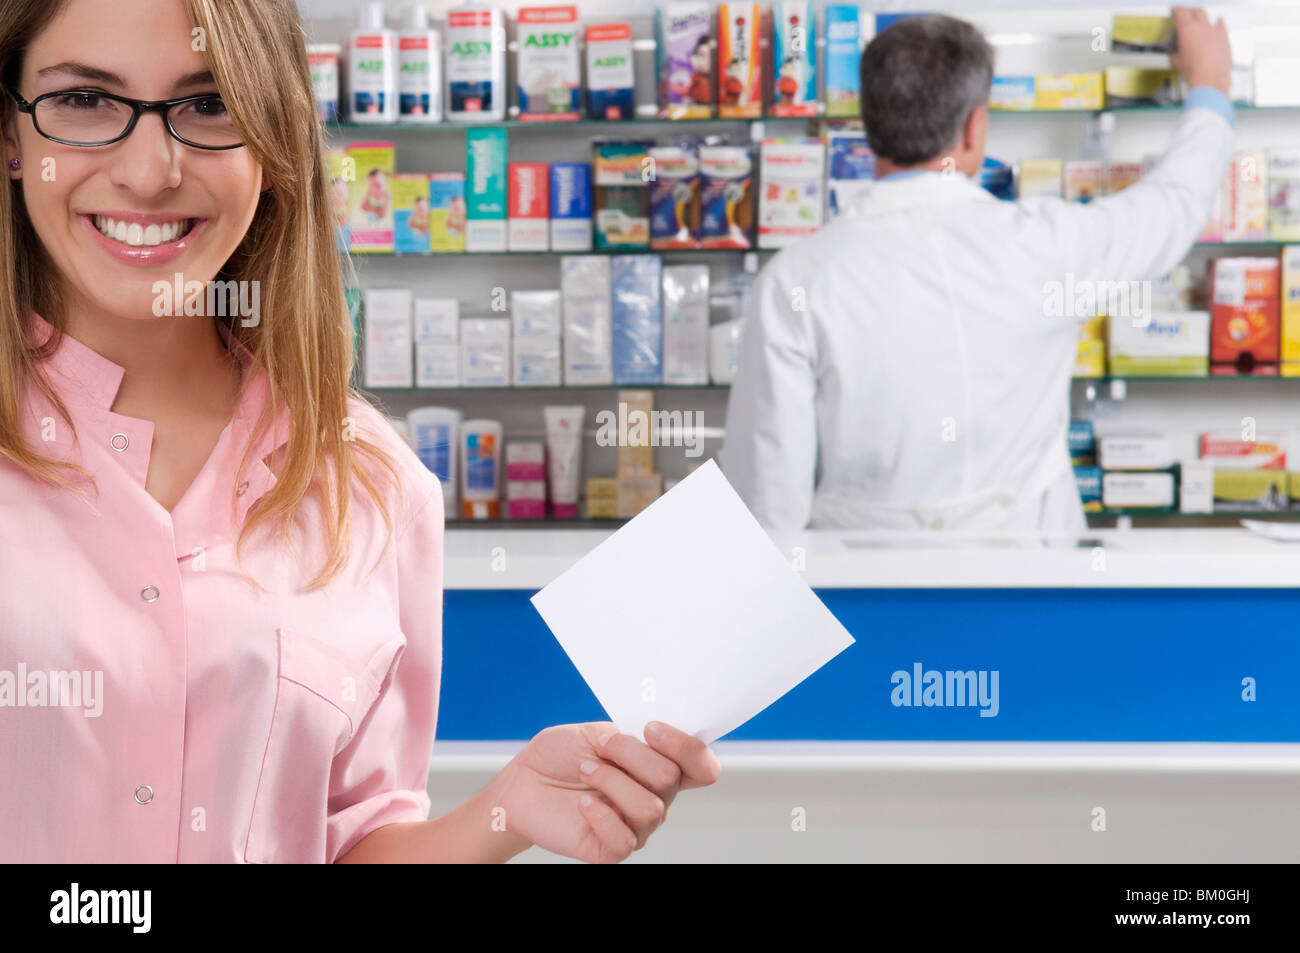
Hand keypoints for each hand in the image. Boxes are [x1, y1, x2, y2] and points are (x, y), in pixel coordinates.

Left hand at [492, 720, 721, 863]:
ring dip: (611, 781)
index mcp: (658, 766)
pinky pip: (624, 840)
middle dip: (630, 754)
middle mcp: (654, 798)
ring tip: (586, 772)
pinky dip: (600, 815)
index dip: (687, 747)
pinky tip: (582, 802)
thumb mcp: (595, 732)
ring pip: (649, 808)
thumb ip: (629, 736)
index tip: (650, 729)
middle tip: (601, 747)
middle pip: (670, 779)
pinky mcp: (610, 849)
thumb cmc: (559, 756)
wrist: (522, 782)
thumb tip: (652, 742)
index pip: (703, 766)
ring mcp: (635, 826)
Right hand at [1169, 6, 1231, 94]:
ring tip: (1200, 18)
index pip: (1180, 12)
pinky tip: (1217, 22)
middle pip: (1196, 10)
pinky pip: (1221, 24)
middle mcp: (1201, 26)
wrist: (1210, 78)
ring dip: (1202, 16)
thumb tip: (1174, 53)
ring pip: (1208, 16)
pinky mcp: (1224, 36)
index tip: (1174, 10)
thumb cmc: (1194, 71)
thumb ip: (1175, 52)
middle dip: (1190, 11)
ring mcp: (1214, 30)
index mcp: (1187, 29)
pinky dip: (1218, 22)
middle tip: (1186, 14)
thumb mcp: (1176, 62)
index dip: (1176, 9)